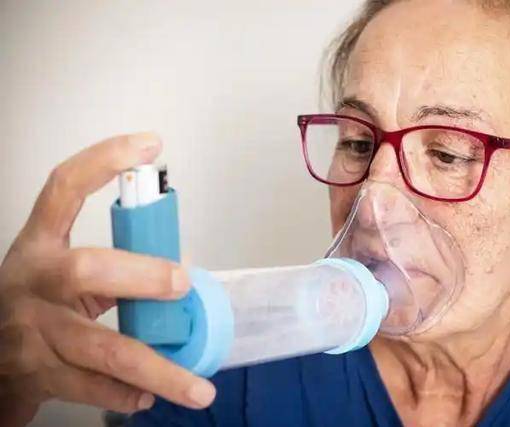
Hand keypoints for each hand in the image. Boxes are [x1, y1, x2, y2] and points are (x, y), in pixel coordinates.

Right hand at [0, 134, 215, 426]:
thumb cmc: (36, 303)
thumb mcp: (59, 270)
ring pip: (101, 347)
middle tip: (182, 284)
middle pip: (87, 271)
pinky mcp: (39, 374)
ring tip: (198, 388)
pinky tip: (150, 396)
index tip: (149, 144)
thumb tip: (179, 272)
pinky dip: (128, 393)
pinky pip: (93, 387)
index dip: (103, 160)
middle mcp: (34, 282)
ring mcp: (33, 332)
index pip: (64, 187)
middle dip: (142, 277)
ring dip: (158, 368)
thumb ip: (111, 265)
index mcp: (40, 244)